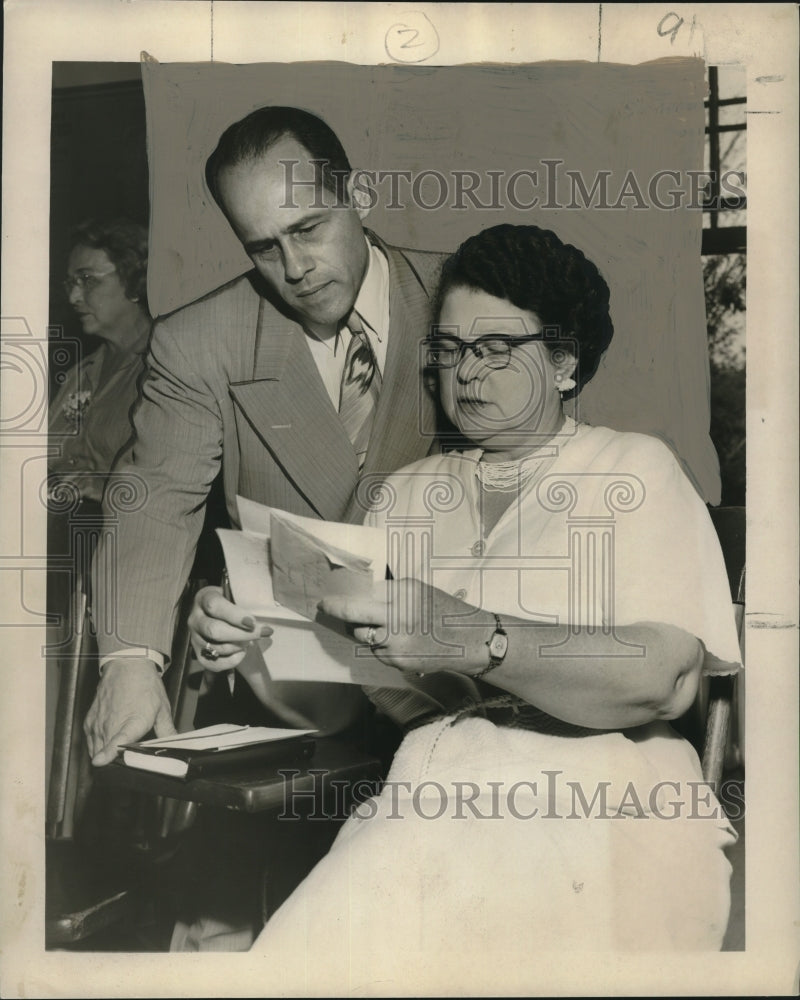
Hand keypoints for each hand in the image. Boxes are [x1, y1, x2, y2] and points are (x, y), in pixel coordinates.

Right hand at [84, 658, 175, 765]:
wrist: (128, 666)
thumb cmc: (144, 686)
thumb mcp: (162, 709)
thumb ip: (167, 731)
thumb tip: (175, 745)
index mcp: (132, 722)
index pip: (116, 741)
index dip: (109, 753)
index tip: (101, 762)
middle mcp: (111, 724)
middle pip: (107, 755)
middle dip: (116, 762)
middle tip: (127, 758)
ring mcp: (98, 724)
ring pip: (96, 750)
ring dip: (106, 755)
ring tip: (118, 748)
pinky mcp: (89, 722)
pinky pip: (90, 742)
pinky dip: (98, 746)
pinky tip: (109, 740)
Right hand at [188, 585, 271, 670]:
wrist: (215, 614)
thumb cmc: (230, 602)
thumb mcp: (234, 594)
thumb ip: (244, 604)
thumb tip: (262, 622)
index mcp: (204, 598)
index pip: (214, 606)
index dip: (234, 615)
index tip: (253, 622)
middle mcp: (195, 619)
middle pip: (215, 630)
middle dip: (242, 634)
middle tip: (261, 633)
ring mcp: (195, 638)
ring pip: (217, 648)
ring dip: (239, 646)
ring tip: (251, 640)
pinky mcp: (199, 655)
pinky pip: (215, 664)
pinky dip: (232, 660)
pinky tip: (241, 652)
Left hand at [319, 578, 489, 676]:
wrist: (469, 640)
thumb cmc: (444, 610)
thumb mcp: (418, 590)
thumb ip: (390, 592)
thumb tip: (360, 593)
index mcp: (403, 594)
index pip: (363, 592)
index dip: (342, 595)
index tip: (328, 595)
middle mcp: (398, 617)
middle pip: (353, 614)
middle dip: (335, 609)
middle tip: (324, 605)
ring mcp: (397, 642)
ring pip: (363, 636)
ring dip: (364, 631)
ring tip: (379, 626)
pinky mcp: (398, 661)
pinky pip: (378, 652)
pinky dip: (381, 646)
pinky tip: (398, 641)